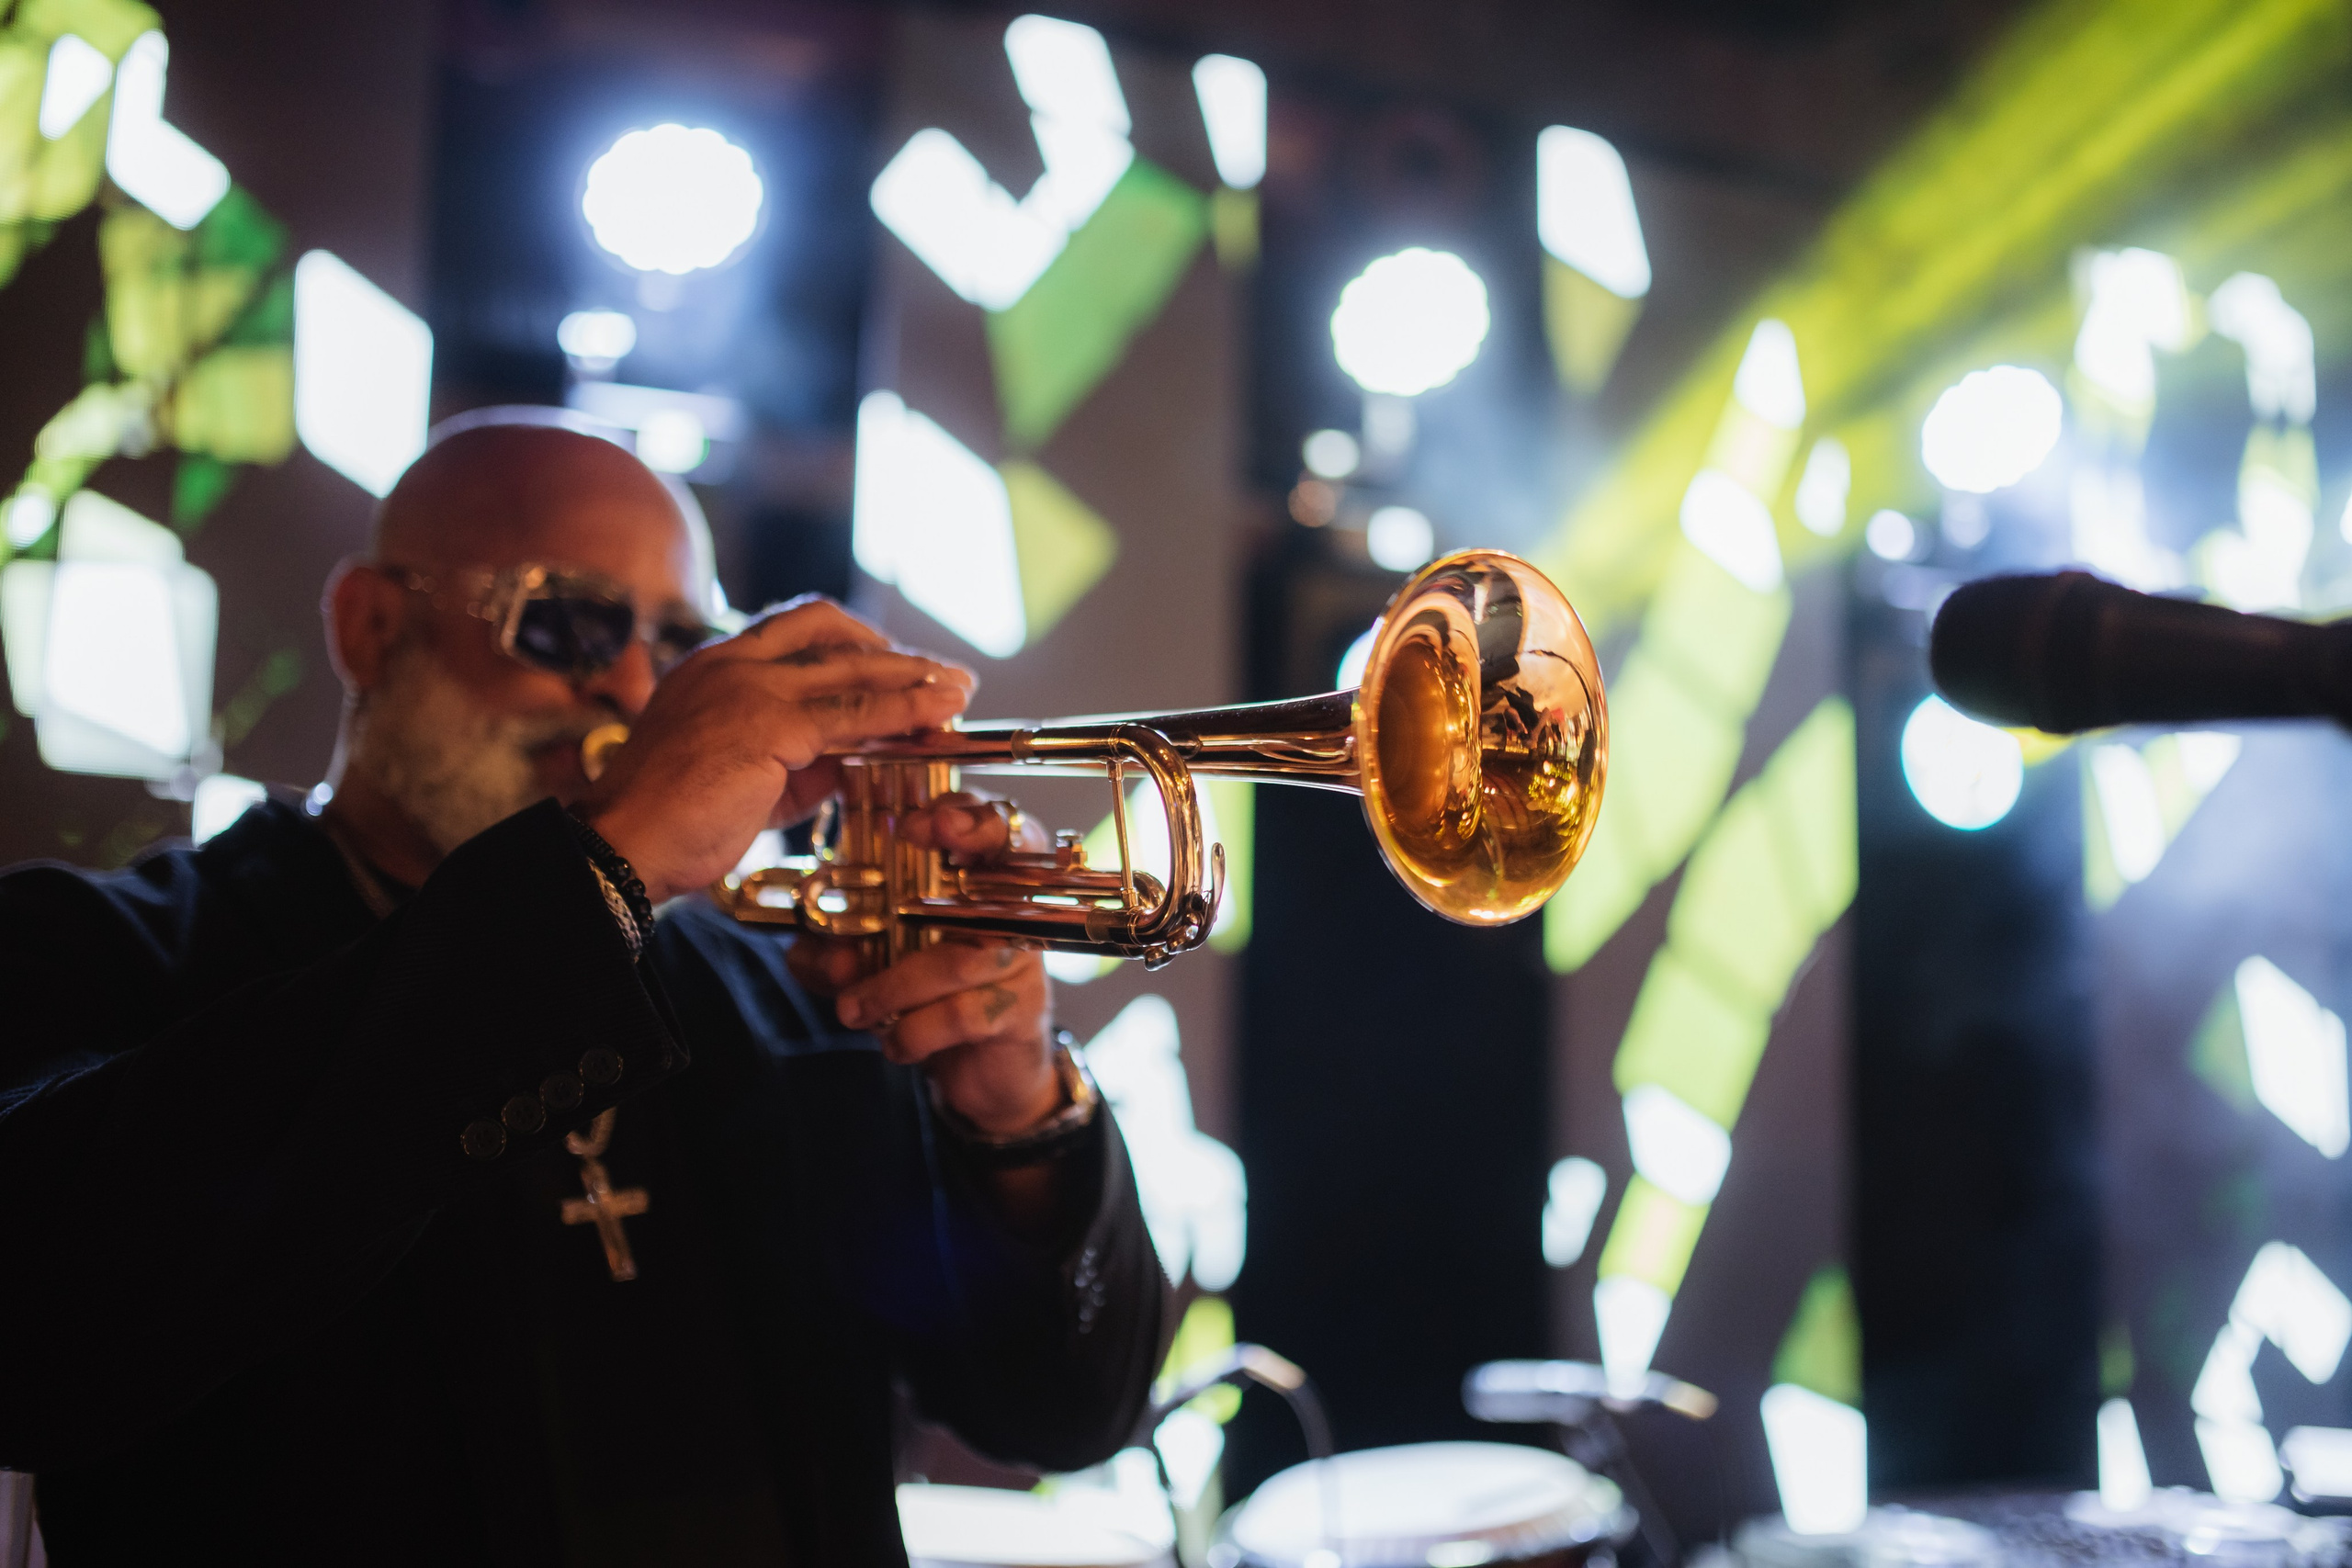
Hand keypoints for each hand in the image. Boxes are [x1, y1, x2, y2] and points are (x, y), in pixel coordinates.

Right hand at [578, 598, 973, 903]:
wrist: (621, 846)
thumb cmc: (670, 821)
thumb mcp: (742, 777)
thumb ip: (796, 758)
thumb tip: (853, 756)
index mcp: (712, 665)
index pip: (795, 629)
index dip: (852, 643)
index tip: (892, 666)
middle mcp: (730, 661)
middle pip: (829, 631)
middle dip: (890, 651)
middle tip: (939, 675)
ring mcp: (749, 686)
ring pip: (851, 668)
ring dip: (913, 678)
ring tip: (958, 691)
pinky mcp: (768, 723)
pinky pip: (853, 711)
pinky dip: (904, 711)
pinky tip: (938, 715)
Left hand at [788, 794, 1062, 1136]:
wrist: (974, 1067)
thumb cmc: (920, 995)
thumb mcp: (862, 963)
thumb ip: (832, 952)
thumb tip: (831, 955)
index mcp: (972, 879)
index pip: (987, 822)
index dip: (962, 813)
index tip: (915, 824)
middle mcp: (1008, 907)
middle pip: (1010, 856)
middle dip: (969, 839)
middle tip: (924, 838)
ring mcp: (1021, 957)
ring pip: (959, 957)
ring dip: (892, 986)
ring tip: (852, 1009)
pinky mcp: (1022, 1011)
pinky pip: (965, 1013)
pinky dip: (915, 1031)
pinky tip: (895, 1043)